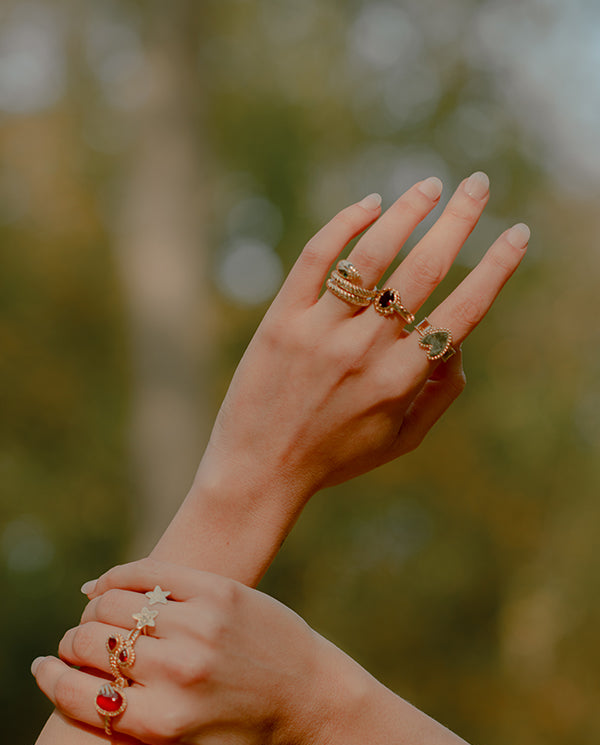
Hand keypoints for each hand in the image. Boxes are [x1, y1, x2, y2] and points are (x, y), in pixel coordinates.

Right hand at [32, 559, 340, 744]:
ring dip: (94, 611)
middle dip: (71, 646)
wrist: (309, 693)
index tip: (44, 669)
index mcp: (166, 722)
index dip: (50, 679)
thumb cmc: (244, 739)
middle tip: (78, 648)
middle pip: (89, 644)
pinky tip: (107, 587)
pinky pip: (148, 573)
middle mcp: (179, 671)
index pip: (77, 694)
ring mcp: (199, 625)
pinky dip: (117, 577)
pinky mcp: (217, 590)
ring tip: (99, 621)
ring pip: (112, 605)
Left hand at [197, 173, 527, 507]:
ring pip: (372, 254)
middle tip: (479, 184)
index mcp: (401, 380)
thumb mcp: (401, 441)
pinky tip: (370, 204)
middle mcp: (365, 350)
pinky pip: (317, 258)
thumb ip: (441, 395)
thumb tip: (461, 342)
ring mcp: (320, 331)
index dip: (496, 268)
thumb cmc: (335, 457)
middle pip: (424, 270)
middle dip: (459, 220)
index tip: (516, 233)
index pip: (463, 311)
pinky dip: (345, 224)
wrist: (258, 471)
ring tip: (430, 184)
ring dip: (408, 211)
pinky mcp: (280, 319)